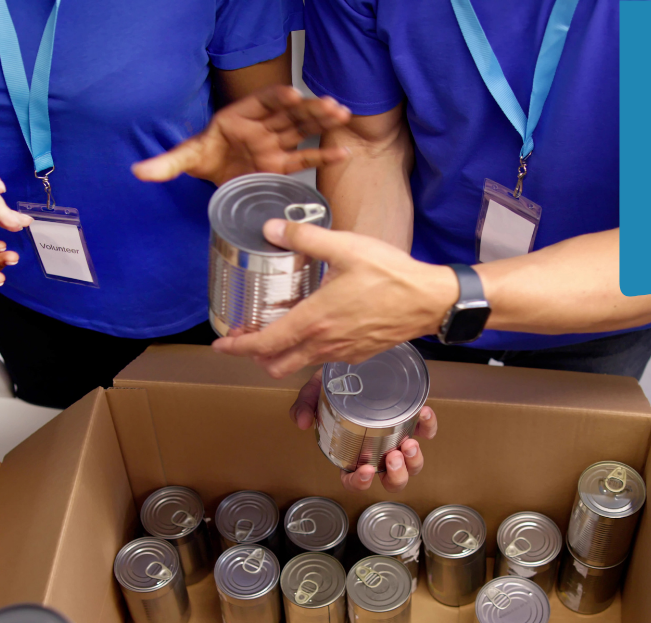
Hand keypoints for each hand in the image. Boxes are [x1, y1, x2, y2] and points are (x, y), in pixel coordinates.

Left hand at [131, 85, 351, 185]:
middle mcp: (261, 129)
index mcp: (239, 118)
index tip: (292, 95)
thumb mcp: (184, 160)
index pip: (262, 103)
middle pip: (288, 115)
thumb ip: (166, 165)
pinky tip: (341, 152)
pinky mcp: (281, 166)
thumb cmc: (203, 159)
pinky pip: (304, 159)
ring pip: (301, 130)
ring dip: (321, 122)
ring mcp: (274, 146)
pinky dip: (322, 156)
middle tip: (329, 103)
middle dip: (309, 109)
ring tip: (341, 114)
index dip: (277, 98)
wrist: (213, 177)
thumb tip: (140, 172)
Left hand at [213, 219, 457, 377]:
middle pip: (275, 365)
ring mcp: (341, 353)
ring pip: (298, 365)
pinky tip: (313, 327)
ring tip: (277, 330)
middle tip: (247, 336)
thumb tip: (272, 228)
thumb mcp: (345, 246)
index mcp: (314, 320)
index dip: (236, 347)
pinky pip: (322, 360)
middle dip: (255, 356)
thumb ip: (304, 237)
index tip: (221, 343)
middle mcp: (323, 344)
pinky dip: (307, 351)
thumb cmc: (391, 274)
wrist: (429, 300)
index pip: (263, 344)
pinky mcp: (358, 355)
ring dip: (281, 354)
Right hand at [291, 371, 436, 492]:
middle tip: (393, 455)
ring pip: (413, 464)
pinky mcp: (414, 422)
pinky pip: (426, 431)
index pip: (354, 479)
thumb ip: (306, 404)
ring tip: (409, 443)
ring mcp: (397, 438)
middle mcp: (377, 450)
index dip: (360, 482)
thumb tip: (300, 422)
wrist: (359, 359)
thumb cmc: (338, 381)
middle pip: (391, 480)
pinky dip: (429, 427)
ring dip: (414, 460)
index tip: (365, 470)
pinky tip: (423, 413)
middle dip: (396, 475)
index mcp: (352, 451)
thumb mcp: (317, 391)